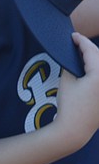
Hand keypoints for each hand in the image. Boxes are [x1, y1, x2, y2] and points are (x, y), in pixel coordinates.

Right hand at [54, 32, 98, 148]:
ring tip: (83, 52)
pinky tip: (89, 67)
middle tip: (77, 41)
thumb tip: (75, 57)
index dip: (81, 41)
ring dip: (95, 58)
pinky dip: (97, 69)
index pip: (91, 51)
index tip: (73, 35)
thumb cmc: (70, 105)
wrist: (76, 129)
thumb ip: (71, 65)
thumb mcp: (67, 80)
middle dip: (90, 48)